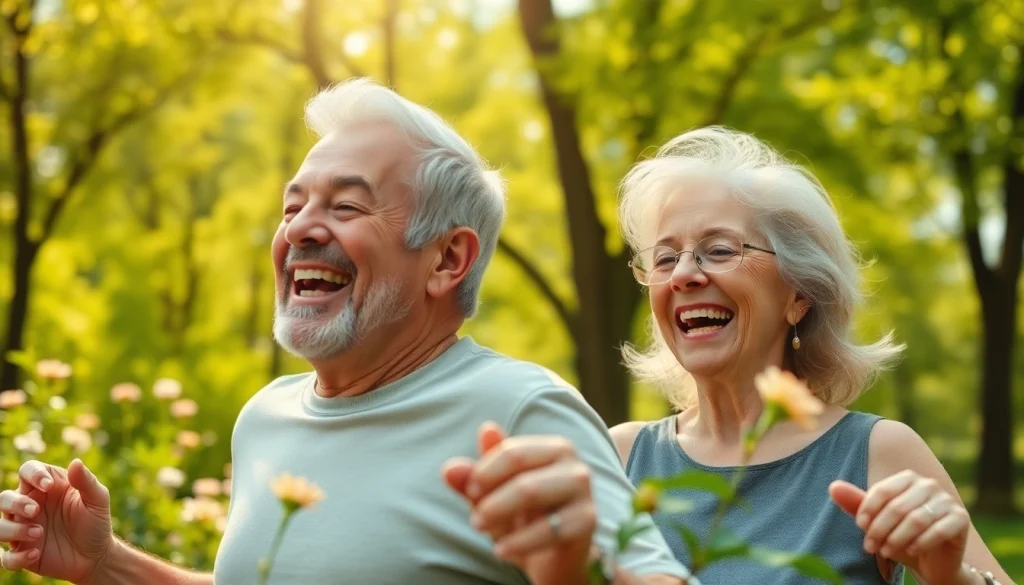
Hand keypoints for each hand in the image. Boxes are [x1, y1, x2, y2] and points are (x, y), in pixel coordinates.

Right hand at [0, 459, 114, 583]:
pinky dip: (16, 557)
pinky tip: (35, 554)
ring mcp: (23, 530)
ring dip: (12, 529)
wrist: (97, 555)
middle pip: (5, 498)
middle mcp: (29, 506)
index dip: (33, 474)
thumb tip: (76, 462)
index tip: (47, 485)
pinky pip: (6, 558)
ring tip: (39, 532)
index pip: (28, 470)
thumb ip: (87, 481)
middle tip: (36, 510)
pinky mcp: (22, 554)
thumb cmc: (96, 522)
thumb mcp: (98, 500)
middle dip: (16, 503)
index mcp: (46, 487)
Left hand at [443, 422, 596, 584]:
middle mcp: (573, 463)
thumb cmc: (524, 519)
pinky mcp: (586, 521)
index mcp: (553, 448)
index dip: (483, 471)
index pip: (510, 449)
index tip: (470, 492)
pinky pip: (547, 528)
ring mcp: (583, 491)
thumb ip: (473, 480)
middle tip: (474, 517)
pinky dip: (518, 541)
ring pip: (530, 490)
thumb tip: (449, 468)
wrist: (556, 560)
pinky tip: (501, 551)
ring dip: (498, 511)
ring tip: (481, 528)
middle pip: (519, 465)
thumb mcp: (494, 498)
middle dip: (489, 491)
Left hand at [830, 471, 970, 584]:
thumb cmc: (900, 536)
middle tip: (870, 547)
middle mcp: (929, 485)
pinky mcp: (961, 518)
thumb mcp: (877, 522)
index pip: (882, 490)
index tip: (860, 527)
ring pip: (917, 519)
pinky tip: (911, 551)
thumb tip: (833, 486)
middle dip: (880, 529)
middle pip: (898, 506)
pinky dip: (921, 542)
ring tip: (886, 552)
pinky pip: (939, 530)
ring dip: (898, 538)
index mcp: (907, 478)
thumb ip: (856, 503)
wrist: (932, 560)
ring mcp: (947, 500)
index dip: (868, 509)